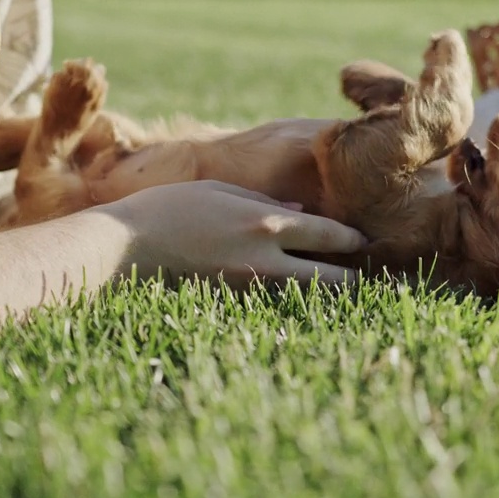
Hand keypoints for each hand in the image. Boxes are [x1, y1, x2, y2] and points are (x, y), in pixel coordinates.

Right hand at [104, 180, 366, 286]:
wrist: (126, 248)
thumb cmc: (169, 209)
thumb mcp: (220, 193)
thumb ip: (265, 203)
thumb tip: (301, 214)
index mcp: (266, 223)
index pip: (329, 235)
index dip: (353, 239)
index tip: (366, 241)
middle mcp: (266, 260)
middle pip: (330, 278)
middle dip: (353, 279)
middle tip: (372, 279)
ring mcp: (249, 288)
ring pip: (306, 297)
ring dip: (326, 293)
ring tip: (344, 290)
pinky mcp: (232, 304)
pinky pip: (274, 303)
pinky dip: (292, 301)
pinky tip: (298, 298)